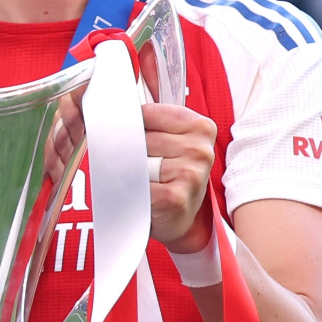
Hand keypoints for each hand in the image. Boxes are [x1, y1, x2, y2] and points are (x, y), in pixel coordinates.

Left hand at [140, 103, 216, 250]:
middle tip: (136, 164)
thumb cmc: (174, 176)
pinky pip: (138, 185)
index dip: (132, 125)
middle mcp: (200, 149)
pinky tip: (142, 196)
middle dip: (129, 151)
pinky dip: (132, 192)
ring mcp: (191, 173)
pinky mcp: (175, 197)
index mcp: (202, 127)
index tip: (126, 133)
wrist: (181, 218)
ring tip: (141, 181)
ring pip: (137, 161)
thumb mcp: (173, 141)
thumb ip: (156, 119)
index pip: (149, 112)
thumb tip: (119, 103)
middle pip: (141, 138)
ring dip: (130, 172)